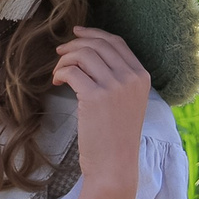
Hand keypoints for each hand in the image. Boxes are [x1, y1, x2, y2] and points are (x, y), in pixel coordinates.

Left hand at [51, 27, 150, 193]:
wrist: (114, 165)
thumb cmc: (116, 137)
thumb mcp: (127, 103)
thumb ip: (118, 79)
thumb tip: (90, 55)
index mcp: (142, 77)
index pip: (117, 42)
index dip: (94, 34)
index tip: (77, 33)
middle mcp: (131, 78)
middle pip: (98, 44)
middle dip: (75, 44)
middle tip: (60, 52)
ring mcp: (115, 86)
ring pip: (83, 54)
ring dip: (65, 60)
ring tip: (57, 73)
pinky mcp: (95, 96)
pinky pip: (72, 71)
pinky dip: (60, 73)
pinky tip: (57, 82)